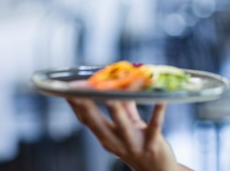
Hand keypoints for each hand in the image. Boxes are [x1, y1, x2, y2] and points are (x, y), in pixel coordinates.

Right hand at [67, 98, 186, 170]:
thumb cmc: (141, 145)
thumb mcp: (129, 126)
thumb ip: (125, 106)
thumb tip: (120, 83)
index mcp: (106, 137)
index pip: (86, 119)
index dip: (76, 104)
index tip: (68, 88)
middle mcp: (116, 142)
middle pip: (97, 122)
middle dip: (87, 105)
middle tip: (78, 88)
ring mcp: (133, 144)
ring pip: (122, 125)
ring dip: (116, 109)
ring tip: (110, 95)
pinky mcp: (152, 144)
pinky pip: (155, 125)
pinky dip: (158, 111)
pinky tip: (161, 98)